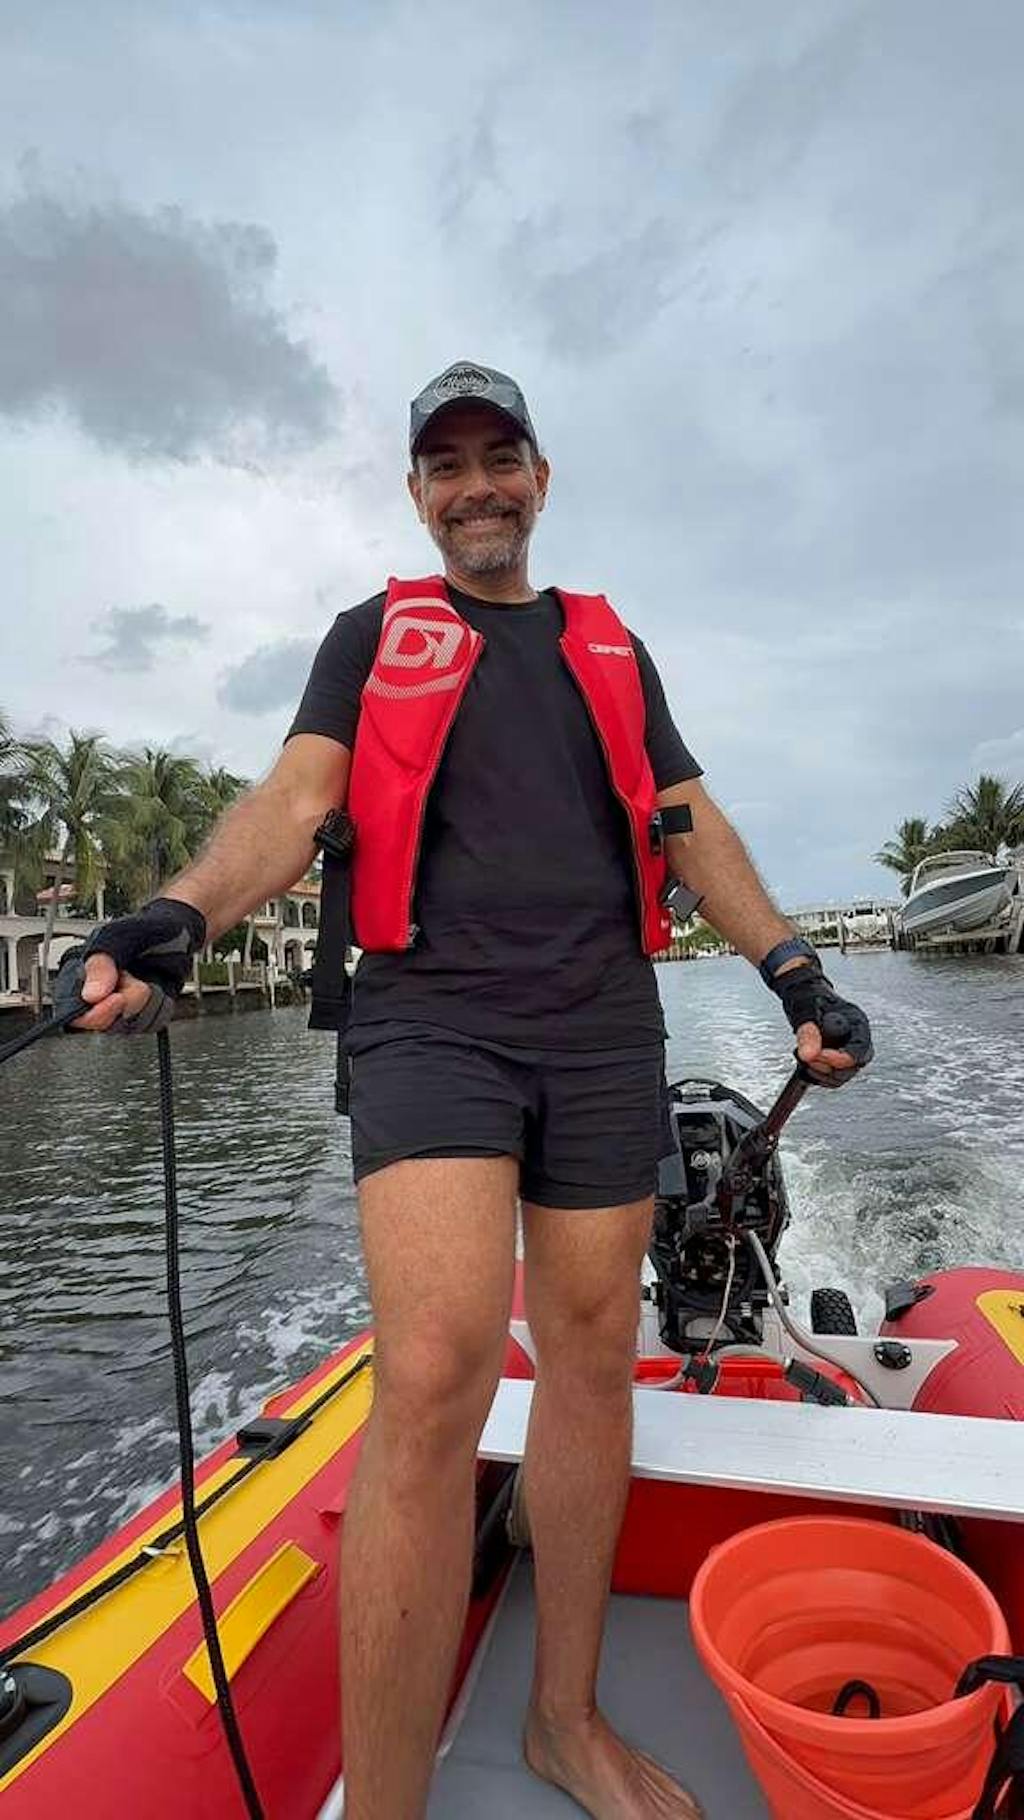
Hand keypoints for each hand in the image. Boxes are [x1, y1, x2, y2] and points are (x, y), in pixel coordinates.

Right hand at [56, 897, 205, 1035]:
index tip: (117, 999)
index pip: (73, 1012)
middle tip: (138, 981)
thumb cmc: (146, 929)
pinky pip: (150, 1023)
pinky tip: (158, 986)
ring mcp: (119, 1007)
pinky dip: (160, 1006)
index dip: (95, 1013)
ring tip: (148, 978)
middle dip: (128, 1003)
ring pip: (130, 1025)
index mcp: (79, 975)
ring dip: (147, 1002)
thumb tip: (90, 996)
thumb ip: (101, 965)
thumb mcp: (120, 938)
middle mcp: (96, 995)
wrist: (179, 931)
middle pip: (104, 1023)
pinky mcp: (141, 1014)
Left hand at [774, 965, 872, 1089]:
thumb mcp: (806, 1011)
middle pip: (853, 1067)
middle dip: (828, 1066)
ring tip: (803, 1055)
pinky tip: (804, 1060)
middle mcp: (856, 1039)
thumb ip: (808, 1033)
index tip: (819, 1056)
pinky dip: (815, 1074)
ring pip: (840, 1076)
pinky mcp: (834, 1060)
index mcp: (857, 1023)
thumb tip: (808, 1055)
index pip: (860, 1050)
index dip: (841, 1058)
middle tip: (807, 1056)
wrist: (802, 996)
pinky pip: (830, 1078)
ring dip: (819, 1072)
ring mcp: (846, 1050)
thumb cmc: (808, 998)